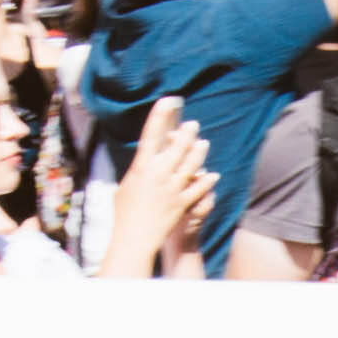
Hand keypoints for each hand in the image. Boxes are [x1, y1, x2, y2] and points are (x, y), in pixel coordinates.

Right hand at [104, 102, 221, 277]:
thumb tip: (147, 157)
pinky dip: (207, 181)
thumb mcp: (127, 184)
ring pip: (192, 164)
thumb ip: (140, 169)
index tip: (169, 100)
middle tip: (193, 125)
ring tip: (203, 143)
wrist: (133, 237)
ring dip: (199, 152)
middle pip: (178, 147)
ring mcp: (172, 189)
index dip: (161, 115)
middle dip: (187, 133)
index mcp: (141, 167)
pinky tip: (213, 174)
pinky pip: (199, 188)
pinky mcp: (182, 203)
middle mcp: (158, 175)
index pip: (152, 134)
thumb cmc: (124, 211)